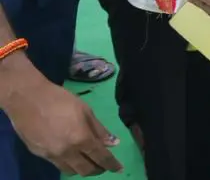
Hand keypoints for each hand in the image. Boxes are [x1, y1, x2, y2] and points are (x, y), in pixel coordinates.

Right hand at [2, 63, 122, 174]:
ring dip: (82, 168)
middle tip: (104, 165)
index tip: (119, 168)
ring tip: (88, 161)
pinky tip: (72, 155)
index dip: (112, 164)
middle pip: (86, 170)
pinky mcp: (40, 155)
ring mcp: (51, 155)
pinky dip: (69, 164)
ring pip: (71, 171)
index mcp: (81, 139)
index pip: (100, 157)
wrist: (28, 100)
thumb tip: (113, 143)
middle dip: (98, 169)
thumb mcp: (85, 110)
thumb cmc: (60, 100)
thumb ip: (99, 129)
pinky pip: (58, 165)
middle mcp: (66, 152)